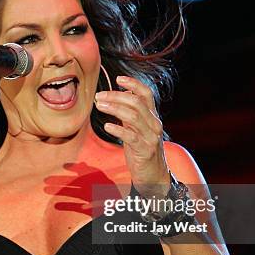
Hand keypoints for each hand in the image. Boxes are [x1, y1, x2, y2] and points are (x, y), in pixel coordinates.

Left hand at [94, 75, 169, 196]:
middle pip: (136, 102)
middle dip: (116, 96)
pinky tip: (106, 126)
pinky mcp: (145, 150)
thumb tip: (117, 98)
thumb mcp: (137, 130)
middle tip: (99, 95)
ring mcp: (151, 137)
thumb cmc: (142, 151)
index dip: (133, 84)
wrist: (154, 176)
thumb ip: (130, 115)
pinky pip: (131, 137)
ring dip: (114, 108)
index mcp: (152, 117)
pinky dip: (118, 129)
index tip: (118, 78)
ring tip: (99, 105)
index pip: (147, 94)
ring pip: (133, 116)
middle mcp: (154, 124)